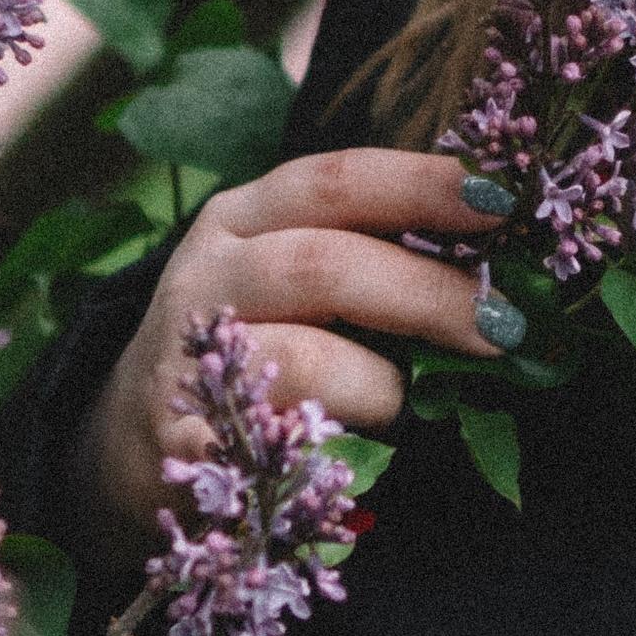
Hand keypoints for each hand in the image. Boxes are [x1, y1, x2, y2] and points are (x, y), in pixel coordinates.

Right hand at [79, 148, 498, 566]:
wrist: (131, 443)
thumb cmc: (252, 348)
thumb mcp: (294, 283)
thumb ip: (374, 259)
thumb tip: (501, 271)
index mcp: (245, 217)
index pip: (337, 179)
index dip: (423, 185)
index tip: (502, 203)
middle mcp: (209, 274)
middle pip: (324, 264)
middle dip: (427, 293)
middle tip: (505, 324)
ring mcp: (191, 360)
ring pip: (305, 357)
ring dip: (388, 384)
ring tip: (425, 402)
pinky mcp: (184, 442)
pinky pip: (283, 445)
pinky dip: (340, 449)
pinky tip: (367, 456)